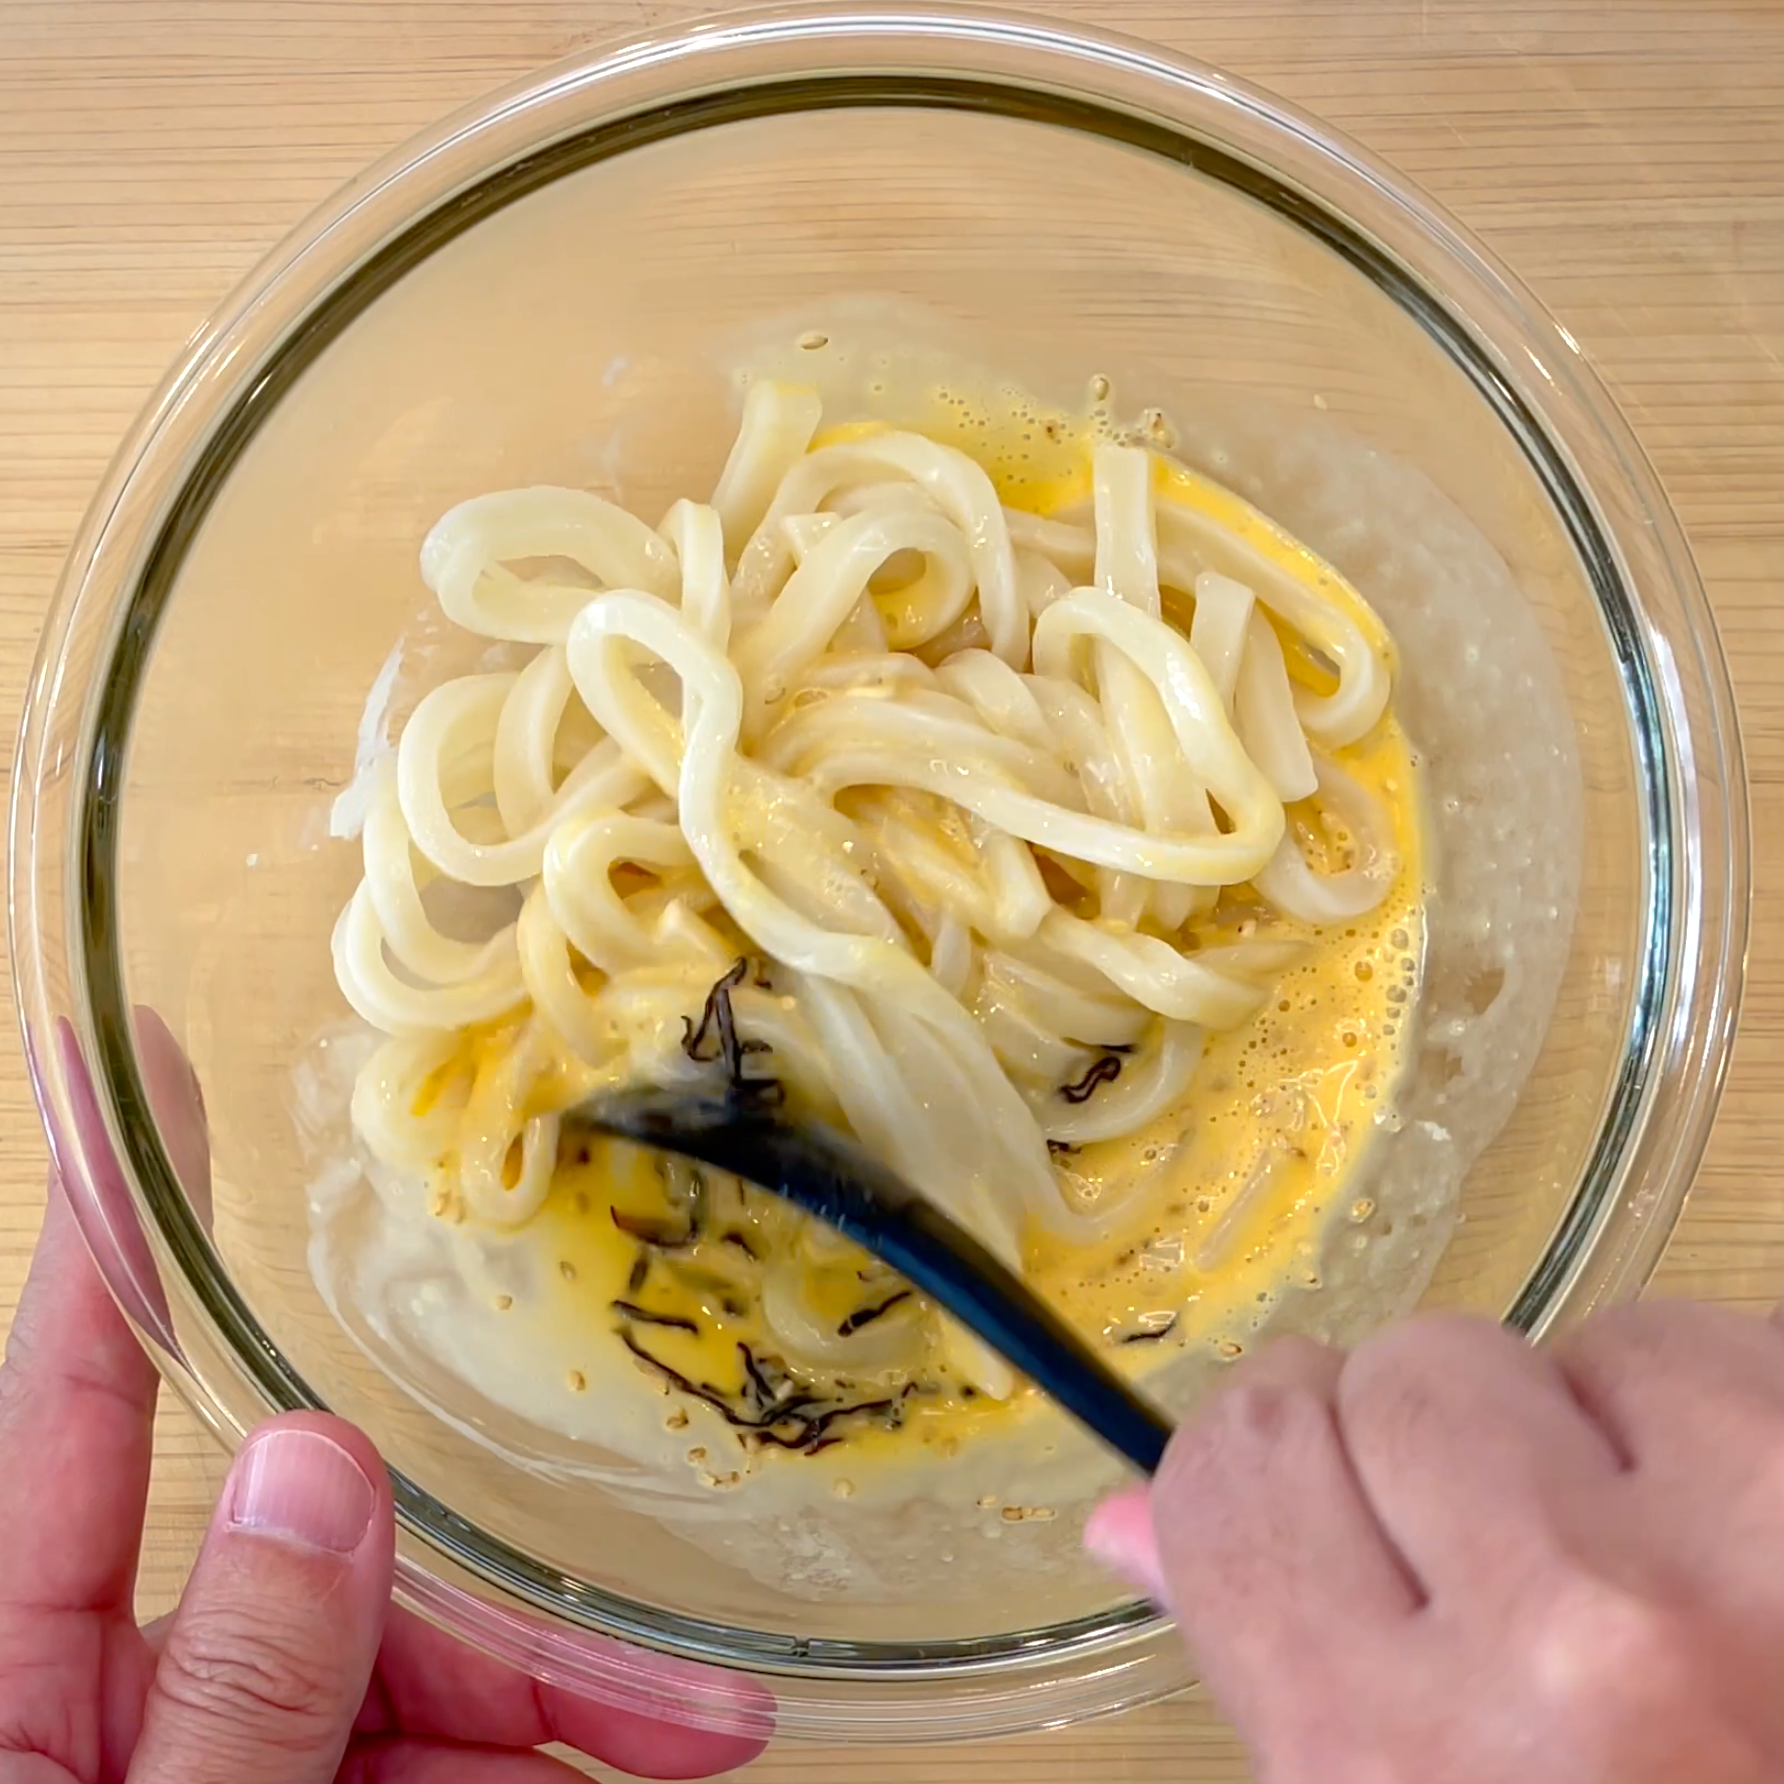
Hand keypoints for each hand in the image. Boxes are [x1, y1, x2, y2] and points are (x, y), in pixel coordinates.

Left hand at [0, 1172, 769, 1781]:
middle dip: (505, 1610)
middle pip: (316, 1564)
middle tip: (676, 1682)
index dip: (117, 1212)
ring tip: (695, 1734)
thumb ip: (234, 1688)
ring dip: (542, 1702)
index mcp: (1, 1673)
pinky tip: (611, 1770)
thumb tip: (316, 1463)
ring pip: (386, 1671)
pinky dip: (505, 1761)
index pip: (69, 1391)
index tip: (147, 1059)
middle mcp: (88, 1694)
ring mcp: (177, 1755)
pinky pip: (394, 1759)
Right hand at [1087, 1307, 1783, 1782]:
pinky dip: (1723, 1428)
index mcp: (1397, 1766)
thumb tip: (1128, 1519)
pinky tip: (1760, 1558)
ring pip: (1559, 1341)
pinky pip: (1710, 1348)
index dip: (1274, 1463)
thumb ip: (1273, 1664)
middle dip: (1445, 1449)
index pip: (1238, 1463)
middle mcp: (1570, 1651)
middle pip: (1397, 1373)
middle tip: (1537, 1577)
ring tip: (1677, 1585)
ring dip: (1596, 1435)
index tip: (1330, 1492)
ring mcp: (1747, 1563)